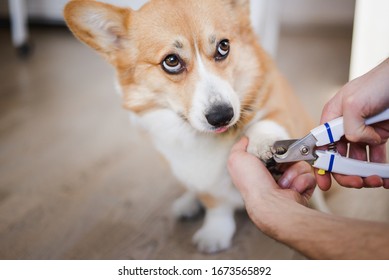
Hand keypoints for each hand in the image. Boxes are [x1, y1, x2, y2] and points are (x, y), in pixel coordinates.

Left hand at [228, 137, 315, 231]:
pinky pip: (309, 176)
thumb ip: (239, 147)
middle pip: (290, 156)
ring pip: (301, 165)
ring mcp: (290, 184)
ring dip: (294, 172)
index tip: (273, 152)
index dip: (275, 150)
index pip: (274, 152)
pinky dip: (302, 181)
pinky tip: (292, 189)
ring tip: (284, 183)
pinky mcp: (302, 190)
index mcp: (260, 170)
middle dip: (286, 160)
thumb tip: (245, 140)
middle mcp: (274, 177)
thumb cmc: (252, 183)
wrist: (270, 204)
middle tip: (279, 167)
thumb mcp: (237, 159)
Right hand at [316, 58, 388, 189]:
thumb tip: (356, 141)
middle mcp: (344, 126)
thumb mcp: (354, 102)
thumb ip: (349, 127)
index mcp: (332, 117)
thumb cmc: (379, 82)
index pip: (320, 146)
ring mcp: (362, 131)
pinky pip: (375, 157)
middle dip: (346, 172)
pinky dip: (378, 169)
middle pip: (338, 157)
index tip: (324, 181)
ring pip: (357, 160)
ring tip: (375, 179)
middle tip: (356, 181)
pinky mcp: (378, 135)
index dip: (321, 164)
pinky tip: (383, 176)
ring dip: (363, 173)